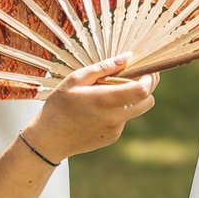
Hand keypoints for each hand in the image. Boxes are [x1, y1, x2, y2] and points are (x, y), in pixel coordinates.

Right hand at [23, 54, 156, 161]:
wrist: (48, 140)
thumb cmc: (59, 105)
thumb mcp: (76, 80)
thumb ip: (104, 68)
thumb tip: (128, 57)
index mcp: (105, 100)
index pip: (143, 90)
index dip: (150, 78)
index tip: (146, 69)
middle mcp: (114, 117)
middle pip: (148, 102)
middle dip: (148, 88)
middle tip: (136, 77)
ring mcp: (115, 130)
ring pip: (136, 110)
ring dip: (131, 99)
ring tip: (108, 92)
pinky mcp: (112, 137)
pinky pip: (124, 120)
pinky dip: (119, 111)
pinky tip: (98, 109)